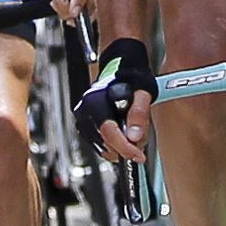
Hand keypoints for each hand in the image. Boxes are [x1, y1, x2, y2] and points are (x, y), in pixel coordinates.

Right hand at [81, 34, 155, 161]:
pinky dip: (115, 144)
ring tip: (134, 131)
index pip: (109, 132)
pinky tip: (125, 132)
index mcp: (96, 100)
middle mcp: (85, 111)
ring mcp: (84, 120)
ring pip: (104, 147)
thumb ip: (139, 114)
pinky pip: (102, 145)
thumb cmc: (130, 78)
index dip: (125, 148)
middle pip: (106, 143)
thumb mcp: (142, 92)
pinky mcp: (86, 127)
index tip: (138, 156)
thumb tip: (134, 137)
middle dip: (126, 147)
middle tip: (141, 137)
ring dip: (122, 147)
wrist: (119, 70)